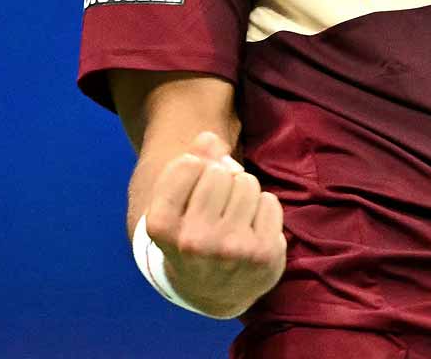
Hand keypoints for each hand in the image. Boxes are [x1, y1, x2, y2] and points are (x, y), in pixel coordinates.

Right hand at [143, 131, 286, 316]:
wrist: (213, 293)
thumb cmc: (192, 235)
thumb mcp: (177, 203)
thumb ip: (191, 162)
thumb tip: (210, 138)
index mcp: (161, 226)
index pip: (188, 163)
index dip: (195, 170)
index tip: (192, 192)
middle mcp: (193, 241)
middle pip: (220, 172)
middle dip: (222, 181)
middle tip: (216, 209)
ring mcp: (230, 249)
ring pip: (247, 183)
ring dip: (244, 194)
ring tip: (234, 219)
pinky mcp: (262, 254)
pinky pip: (270, 201)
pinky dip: (263, 209)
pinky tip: (251, 230)